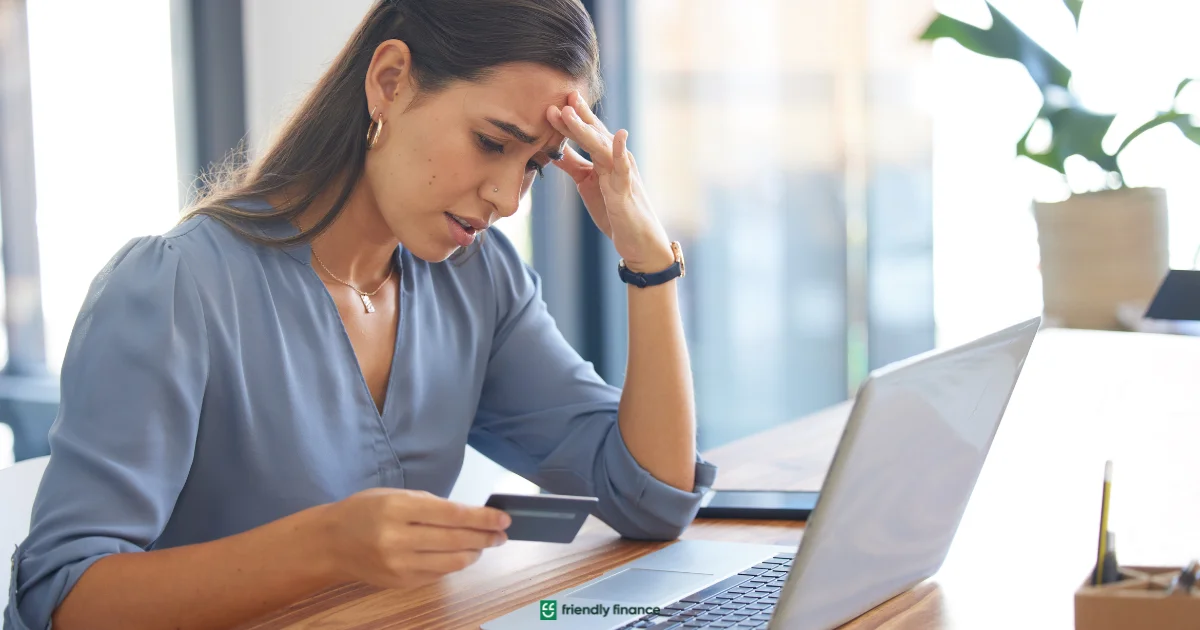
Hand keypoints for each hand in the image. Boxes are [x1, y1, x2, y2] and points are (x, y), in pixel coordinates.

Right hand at [321, 488, 510, 588]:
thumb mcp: (395, 495)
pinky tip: (459, 554)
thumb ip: (431, 504)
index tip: (503, 518)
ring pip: (452, 563)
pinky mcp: (401, 582)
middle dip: (485, 537)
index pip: (452, 515)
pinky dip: (453, 564)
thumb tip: (469, 515)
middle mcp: (398, 538)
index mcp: (398, 509)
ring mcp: (399, 564)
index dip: (482, 518)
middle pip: (456, 540)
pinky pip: (438, 574)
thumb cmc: (364, 511)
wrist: (330, 543)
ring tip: (483, 545)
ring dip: (474, 553)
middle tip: (501, 534)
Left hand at [546, 91, 674, 272]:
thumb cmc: (613, 210)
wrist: (637, 239)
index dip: (573, 117)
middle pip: (594, 133)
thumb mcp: (587, 183)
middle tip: (563, 96)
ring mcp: (622, 173)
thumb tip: (554, 149)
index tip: (556, 99)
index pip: (587, 132)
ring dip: (586, 128)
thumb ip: (573, 164)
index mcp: (604, 157)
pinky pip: (624, 169)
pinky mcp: (625, 191)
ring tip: (571, 111)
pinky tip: (621, 135)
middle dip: (578, 115)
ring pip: (602, 146)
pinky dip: (622, 151)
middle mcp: (615, 160)